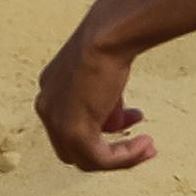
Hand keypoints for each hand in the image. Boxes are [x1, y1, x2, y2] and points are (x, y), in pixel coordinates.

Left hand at [36, 7, 152, 172]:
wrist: (108, 35)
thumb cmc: (109, 43)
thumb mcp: (105, 76)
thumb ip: (105, 102)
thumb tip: (116, 123)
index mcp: (50, 89)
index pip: (72, 122)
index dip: (103, 125)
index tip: (131, 117)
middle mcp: (46, 106)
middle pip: (75, 145)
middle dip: (109, 144)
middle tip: (142, 140)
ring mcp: (56, 122)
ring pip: (87, 158)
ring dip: (121, 156)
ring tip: (148, 147)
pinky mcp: (73, 133)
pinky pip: (100, 159)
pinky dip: (124, 157)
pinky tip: (145, 146)